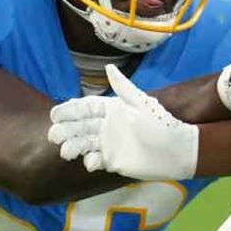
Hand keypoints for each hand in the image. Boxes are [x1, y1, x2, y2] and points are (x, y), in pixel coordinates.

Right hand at [48, 65, 198, 179]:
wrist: (177, 152)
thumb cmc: (162, 125)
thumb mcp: (142, 105)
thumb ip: (124, 88)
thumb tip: (109, 67)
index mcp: (112, 110)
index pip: (85, 108)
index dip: (69, 110)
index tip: (55, 114)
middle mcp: (107, 126)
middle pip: (79, 127)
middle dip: (65, 130)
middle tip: (54, 135)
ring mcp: (109, 144)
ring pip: (83, 144)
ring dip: (73, 147)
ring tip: (66, 152)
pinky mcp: (113, 161)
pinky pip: (96, 160)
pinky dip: (90, 162)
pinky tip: (92, 163)